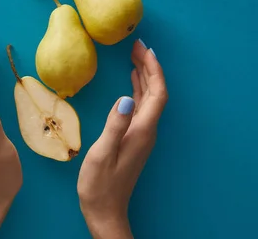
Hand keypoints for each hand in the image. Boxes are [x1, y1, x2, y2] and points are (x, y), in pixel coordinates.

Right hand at [78, 39, 167, 238]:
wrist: (105, 211)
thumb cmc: (100, 185)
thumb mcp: (102, 153)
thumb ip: (115, 125)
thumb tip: (126, 97)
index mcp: (142, 131)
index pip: (157, 93)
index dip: (154, 69)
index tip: (144, 49)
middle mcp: (146, 130)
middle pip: (156, 93)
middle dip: (150, 67)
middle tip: (137, 45)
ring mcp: (141, 135)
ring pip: (149, 99)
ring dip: (145, 77)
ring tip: (134, 57)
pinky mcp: (134, 138)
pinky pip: (141, 107)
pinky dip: (138, 90)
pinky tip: (130, 83)